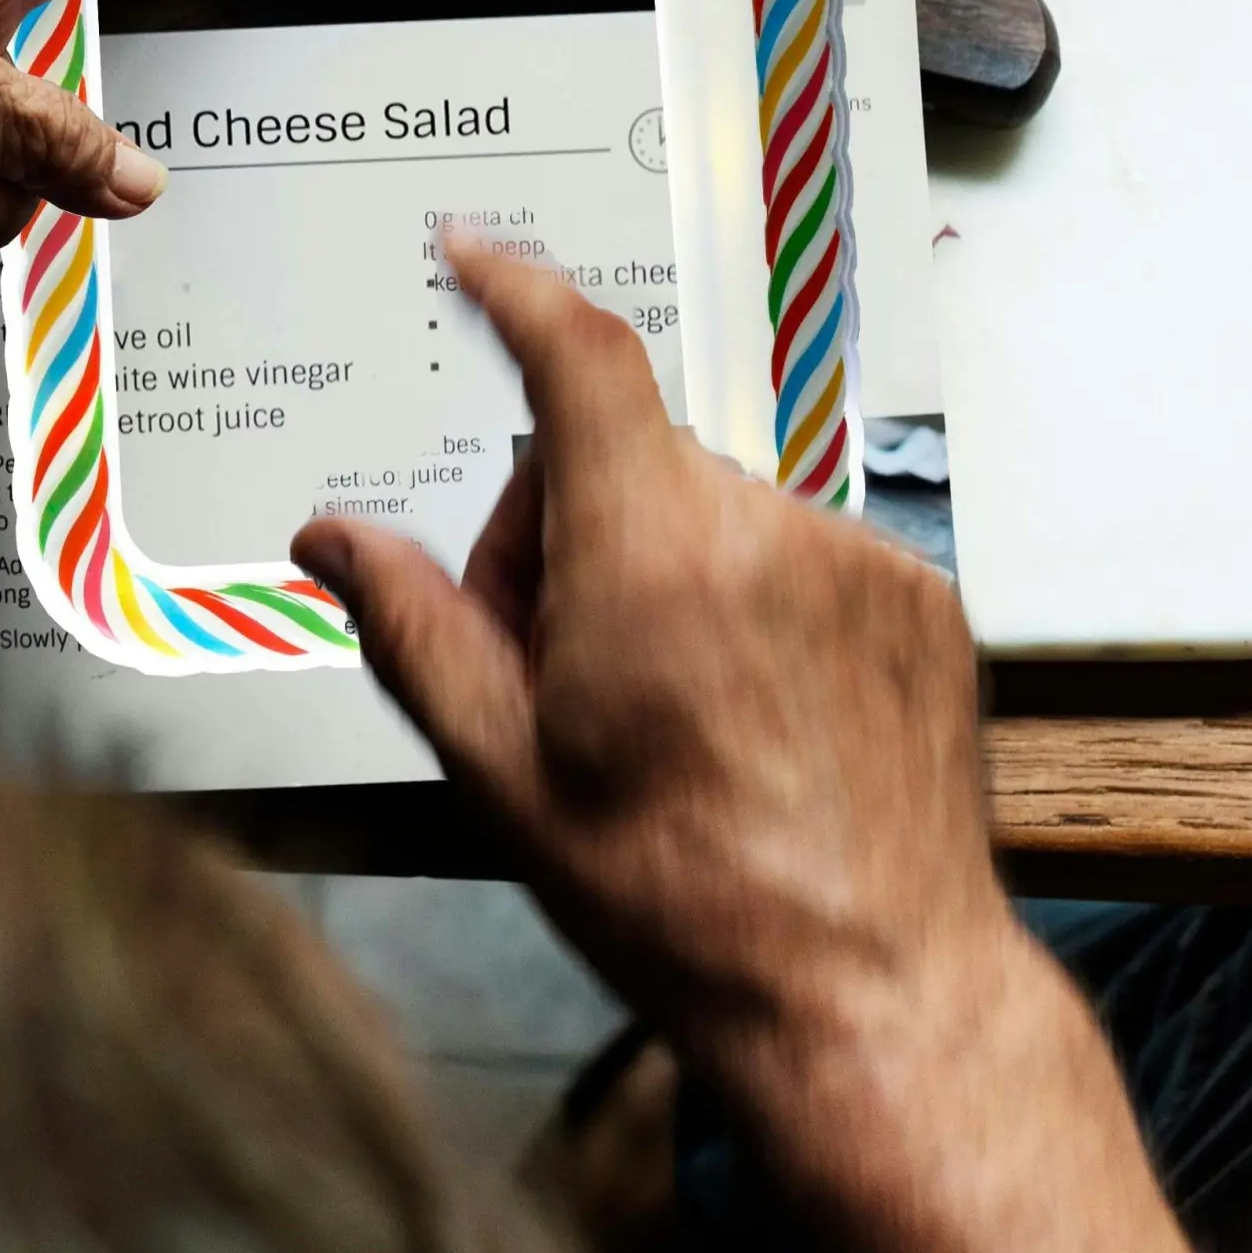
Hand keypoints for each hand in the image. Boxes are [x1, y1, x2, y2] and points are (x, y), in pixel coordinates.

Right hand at [293, 241, 1234, 1252]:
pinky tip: (747, 718)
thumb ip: (412, 627)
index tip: (473, 254)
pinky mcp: (920, 600)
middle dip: (565, 533)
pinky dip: (752, 603)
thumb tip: (331, 538)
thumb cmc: (681, 900)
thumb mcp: (502, 770)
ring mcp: (858, 561)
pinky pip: (798, 553)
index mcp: (650, 555)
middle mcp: (764, 530)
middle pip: (623, 462)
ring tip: (664, 717)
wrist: (873, 998)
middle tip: (550, 667)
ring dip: (664, 570)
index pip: (578, 359)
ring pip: (710, 511)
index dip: (516, 289)